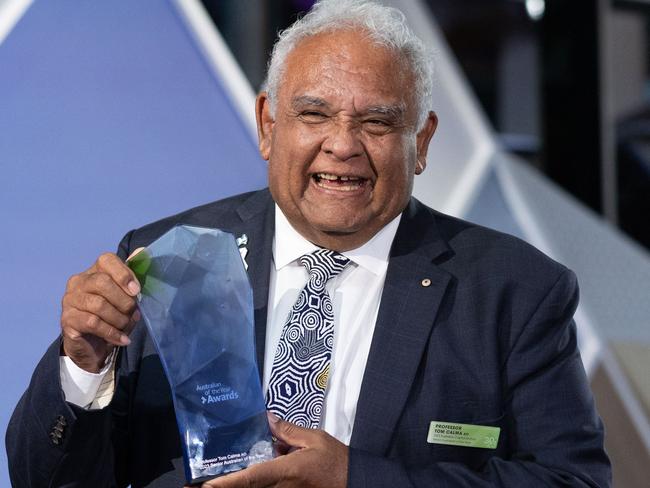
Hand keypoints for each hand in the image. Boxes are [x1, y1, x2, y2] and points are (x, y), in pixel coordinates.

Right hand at [60, 252, 140, 371]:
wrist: (93, 346)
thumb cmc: (112, 317)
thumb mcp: (126, 299)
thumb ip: (132, 278)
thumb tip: (142, 252)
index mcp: (94, 271)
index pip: (106, 260)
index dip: (124, 273)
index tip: (136, 291)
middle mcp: (78, 282)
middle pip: (102, 282)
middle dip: (123, 300)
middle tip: (132, 313)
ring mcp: (70, 300)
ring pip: (98, 304)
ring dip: (119, 318)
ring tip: (126, 326)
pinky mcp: (67, 319)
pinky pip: (93, 323)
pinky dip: (112, 333)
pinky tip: (122, 339)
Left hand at [199, 413, 347, 487]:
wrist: (355, 482)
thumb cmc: (335, 461)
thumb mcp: (314, 439)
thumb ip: (287, 430)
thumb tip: (267, 419)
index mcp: (284, 472)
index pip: (249, 478)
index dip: (225, 483)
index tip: (204, 484)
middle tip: (195, 486)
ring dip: (237, 486)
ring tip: (212, 481)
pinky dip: (252, 484)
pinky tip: (242, 478)